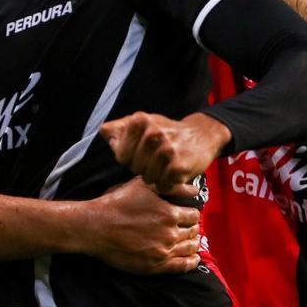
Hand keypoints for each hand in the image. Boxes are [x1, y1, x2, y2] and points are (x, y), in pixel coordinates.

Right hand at [83, 177, 200, 274]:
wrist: (97, 227)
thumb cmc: (117, 204)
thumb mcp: (143, 186)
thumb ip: (171, 187)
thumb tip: (194, 190)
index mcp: (169, 213)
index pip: (194, 216)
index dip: (192, 214)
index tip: (188, 215)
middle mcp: (170, 233)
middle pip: (193, 232)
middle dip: (192, 229)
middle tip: (188, 228)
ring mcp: (163, 252)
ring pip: (189, 248)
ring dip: (192, 243)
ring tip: (190, 241)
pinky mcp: (155, 266)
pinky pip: (181, 266)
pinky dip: (191, 262)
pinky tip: (193, 259)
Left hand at [99, 112, 230, 193]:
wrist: (202, 135)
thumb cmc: (167, 131)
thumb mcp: (144, 122)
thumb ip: (120, 128)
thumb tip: (104, 132)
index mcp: (140, 120)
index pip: (120, 155)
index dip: (130, 158)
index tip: (142, 152)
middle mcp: (152, 133)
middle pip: (134, 168)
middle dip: (143, 168)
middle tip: (157, 159)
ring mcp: (166, 150)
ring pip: (147, 178)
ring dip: (156, 177)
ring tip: (166, 166)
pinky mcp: (179, 166)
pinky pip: (162, 186)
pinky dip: (168, 185)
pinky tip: (175, 174)